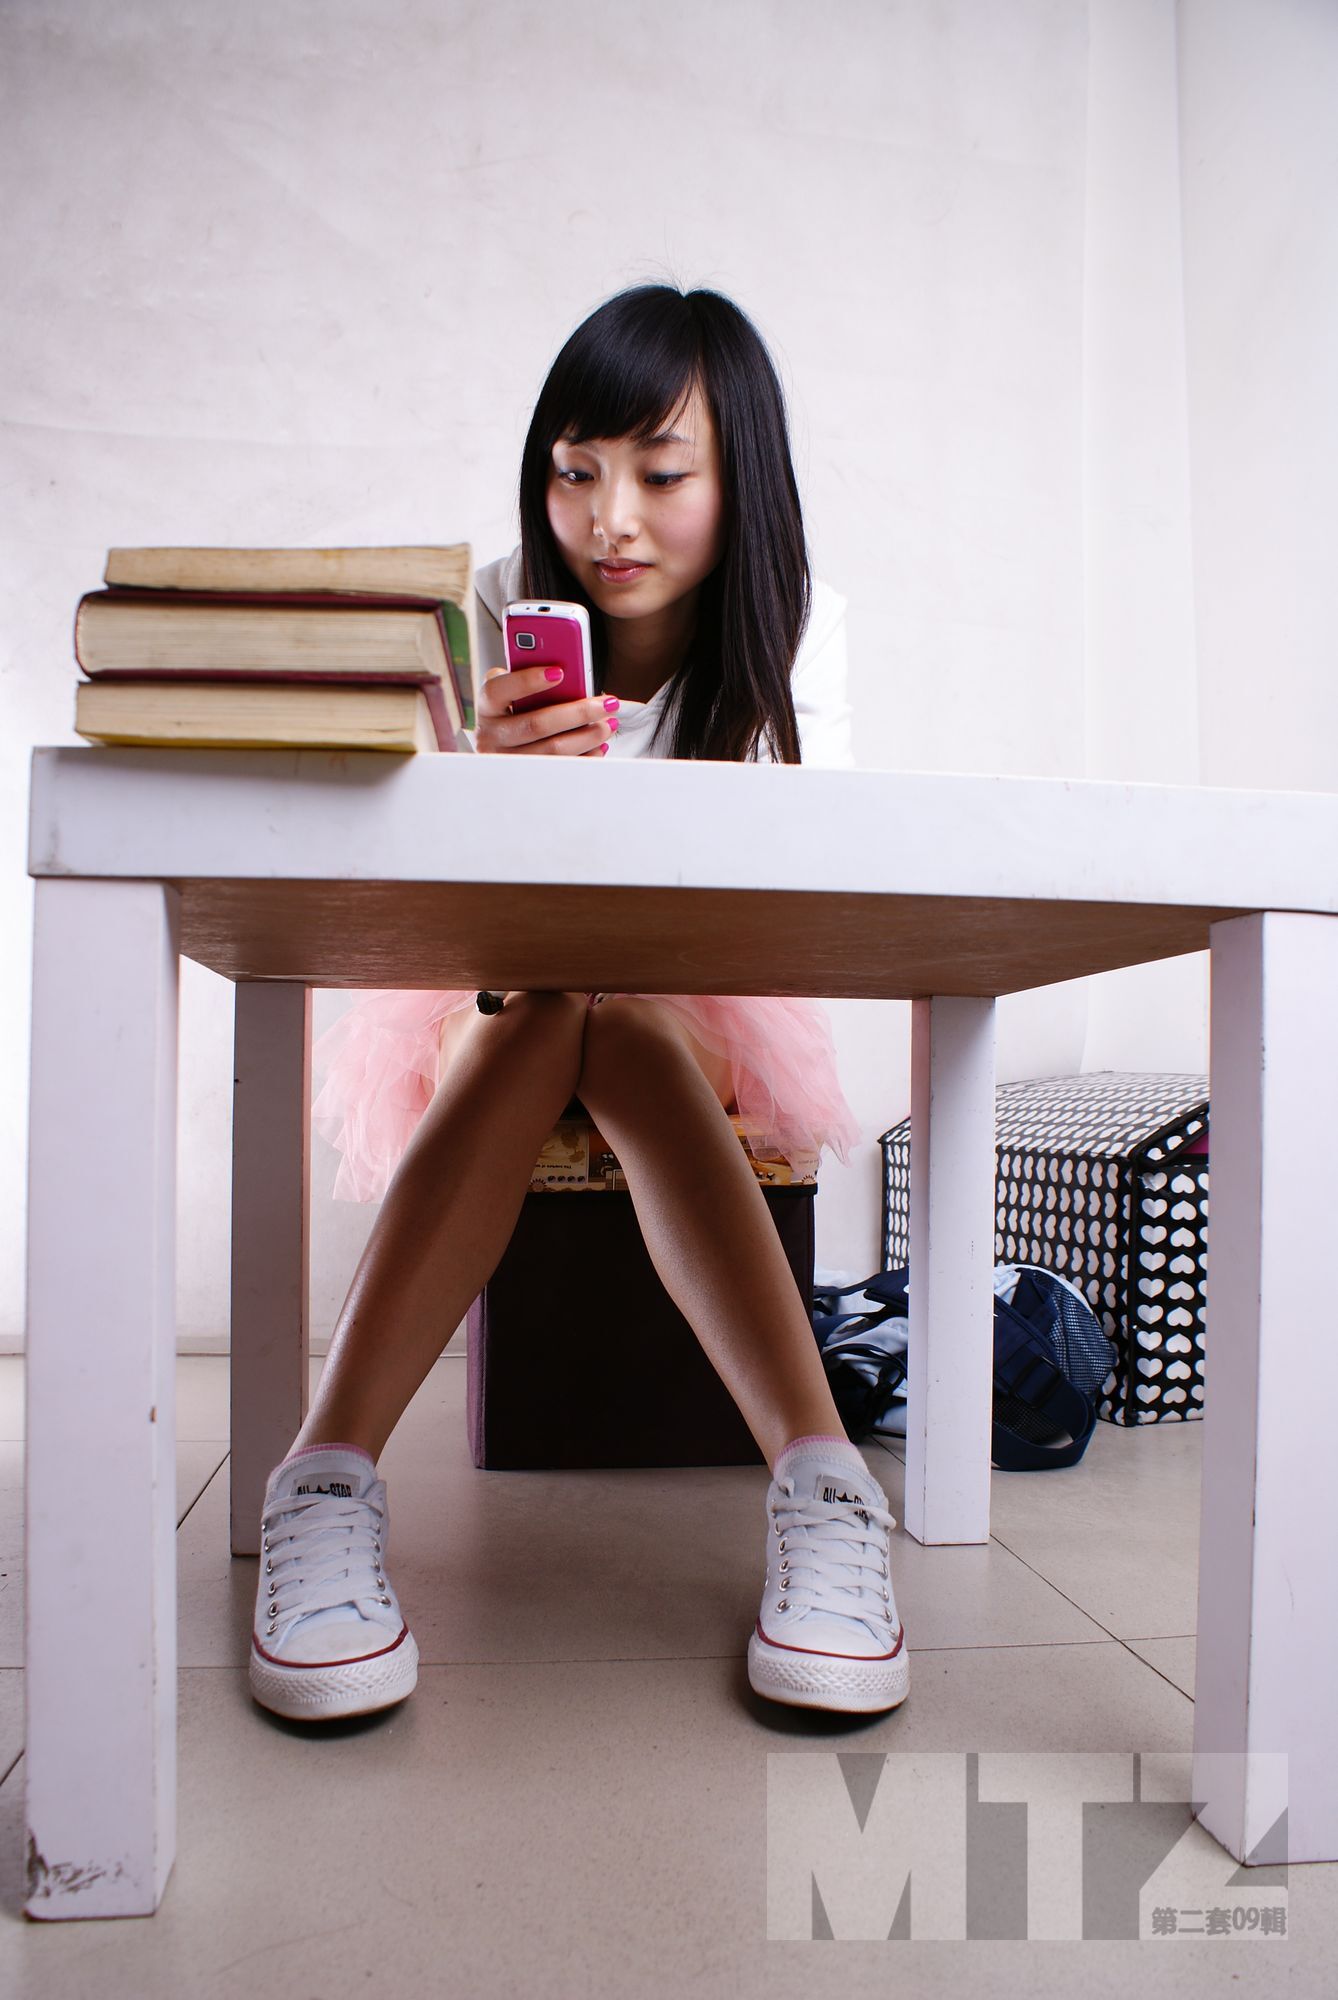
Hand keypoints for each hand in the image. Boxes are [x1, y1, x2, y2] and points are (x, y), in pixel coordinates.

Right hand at [476, 665, 617, 755]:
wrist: (506, 744)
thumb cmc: (518, 707)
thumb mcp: (516, 689)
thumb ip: (529, 674)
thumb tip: (564, 669)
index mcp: (487, 706)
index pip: (498, 690)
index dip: (527, 681)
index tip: (559, 672)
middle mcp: (491, 735)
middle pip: (535, 724)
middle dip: (576, 713)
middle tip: (606, 704)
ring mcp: (508, 761)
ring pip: (552, 750)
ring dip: (587, 737)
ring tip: (609, 723)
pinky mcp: (527, 778)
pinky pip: (560, 769)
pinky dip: (584, 756)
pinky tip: (600, 744)